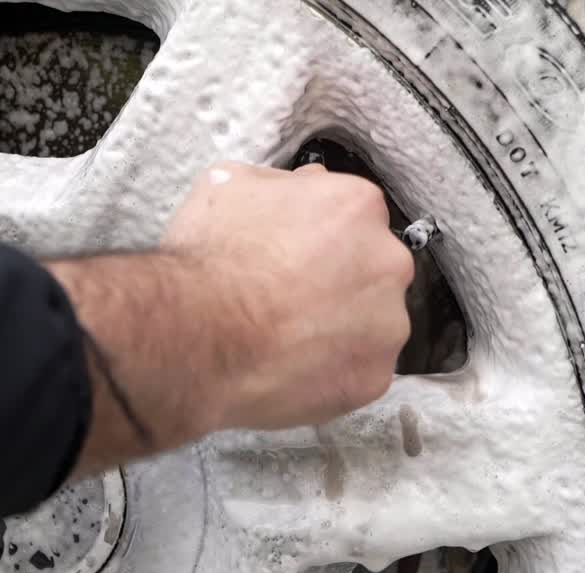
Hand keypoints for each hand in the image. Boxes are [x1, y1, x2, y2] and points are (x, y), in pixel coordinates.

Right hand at [46, 161, 413, 472]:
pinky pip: (360, 372)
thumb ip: (281, 183)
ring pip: (372, 325)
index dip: (321, 237)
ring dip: (341, 330)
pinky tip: (293, 368)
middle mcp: (387, 262)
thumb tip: (305, 186)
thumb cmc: (210, 260)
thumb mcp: (230, 185)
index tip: (294, 256)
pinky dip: (333, 373)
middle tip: (290, 300)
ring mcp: (387, 324)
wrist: (197, 335)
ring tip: (288, 339)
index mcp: (357, 207)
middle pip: (373, 270)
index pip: (354, 217)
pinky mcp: (374, 377)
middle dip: (340, 283)